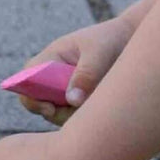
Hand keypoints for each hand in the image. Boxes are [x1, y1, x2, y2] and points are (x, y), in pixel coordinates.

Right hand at [17, 16, 133, 125]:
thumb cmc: (111, 40)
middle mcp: (52, 78)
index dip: (31, 98)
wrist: (132, 42)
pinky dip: (86, 118)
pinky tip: (103, 105)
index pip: (27, 80)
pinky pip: (75, 119)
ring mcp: (64, 93)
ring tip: (100, 99)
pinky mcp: (78, 104)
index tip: (50, 108)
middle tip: (81, 111)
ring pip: (59, 115)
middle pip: (40, 104)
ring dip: (75, 115)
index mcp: (50, 59)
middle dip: (57, 112)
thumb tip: (73, 101)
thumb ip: (87, 73)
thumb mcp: (99, 52)